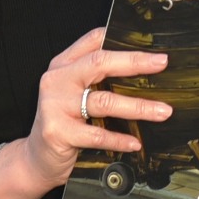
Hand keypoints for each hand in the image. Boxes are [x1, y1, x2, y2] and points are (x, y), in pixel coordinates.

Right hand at [6, 27, 171, 198]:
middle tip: (161, 63)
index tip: (151, 44)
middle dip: (134, 62)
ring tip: (163, 112)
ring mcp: (55, 105)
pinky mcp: (57, 132)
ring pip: (104, 101)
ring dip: (138, 107)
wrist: (35, 159)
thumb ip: (97, 80)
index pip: (92, 41)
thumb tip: (144, 72)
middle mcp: (57, 80)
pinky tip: (135, 143)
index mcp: (63, 66)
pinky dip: (119, 139)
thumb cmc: (63, 124)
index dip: (120, 38)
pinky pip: (96, 134)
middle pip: (99, 63)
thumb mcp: (75, 94)